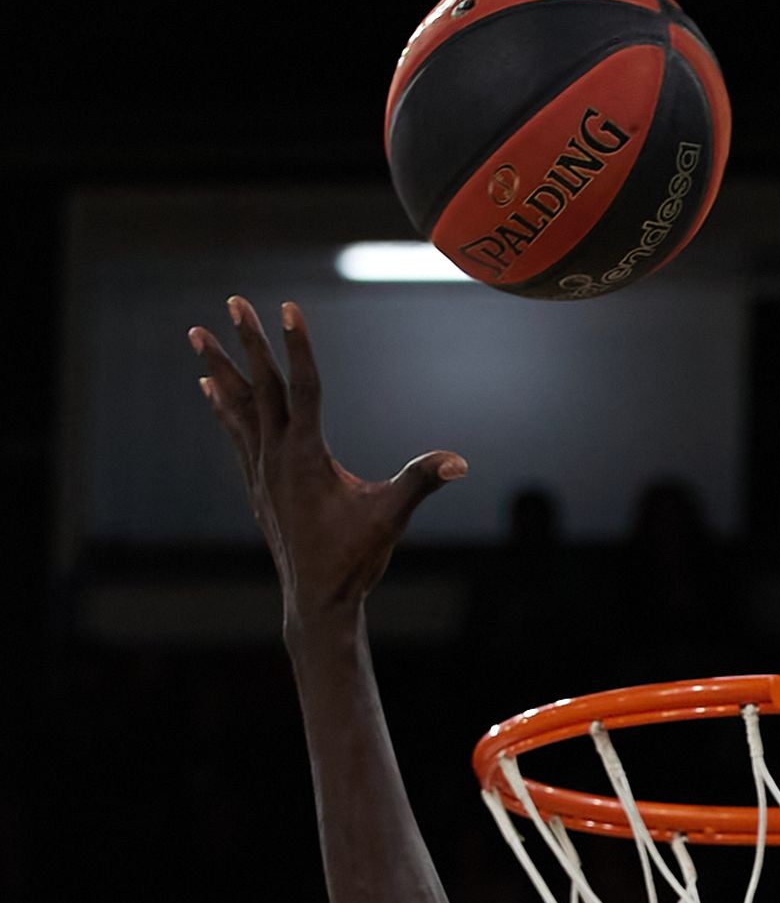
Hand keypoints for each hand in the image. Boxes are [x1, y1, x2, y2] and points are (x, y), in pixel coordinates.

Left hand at [188, 297, 466, 625]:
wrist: (316, 600)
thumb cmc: (354, 559)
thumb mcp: (390, 517)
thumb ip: (421, 482)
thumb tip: (458, 462)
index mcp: (307, 456)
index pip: (304, 387)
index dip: (298, 345)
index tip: (288, 308)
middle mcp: (277, 457)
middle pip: (261, 387)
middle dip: (247, 342)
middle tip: (231, 301)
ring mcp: (262, 472)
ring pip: (238, 408)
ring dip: (220, 369)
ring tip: (198, 336)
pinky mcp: (258, 487)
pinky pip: (236, 435)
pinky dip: (224, 408)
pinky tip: (212, 390)